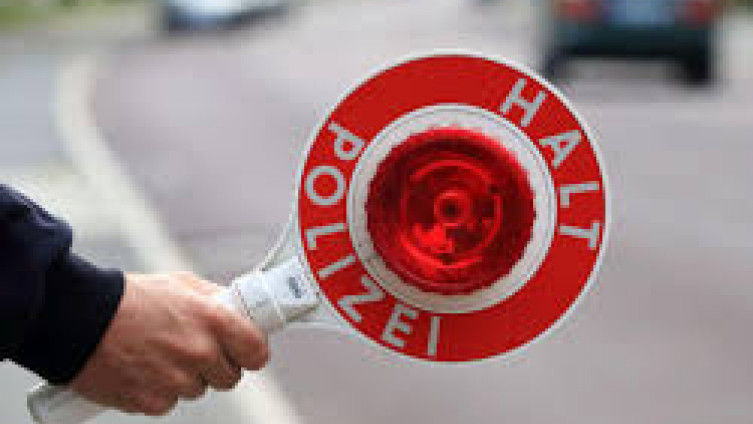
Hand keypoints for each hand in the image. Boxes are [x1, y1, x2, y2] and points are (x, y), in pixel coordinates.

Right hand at [70, 272, 268, 415]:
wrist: (79, 319)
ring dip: (186, 377)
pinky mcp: (152, 402)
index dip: (252, 352)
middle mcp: (199, 352)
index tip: (246, 350)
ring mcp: (176, 380)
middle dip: (216, 365)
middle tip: (192, 347)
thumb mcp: (181, 285)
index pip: (257, 352)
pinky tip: (143, 369)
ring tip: (159, 353)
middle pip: (230, 377)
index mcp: (213, 320)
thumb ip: (214, 300)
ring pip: (199, 389)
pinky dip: (159, 391)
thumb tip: (237, 310)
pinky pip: (170, 403)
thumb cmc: (129, 299)